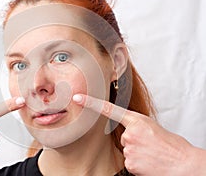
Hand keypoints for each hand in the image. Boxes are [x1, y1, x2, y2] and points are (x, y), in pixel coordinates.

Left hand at [73, 94, 205, 175]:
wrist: (183, 163)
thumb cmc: (170, 145)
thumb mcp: (152, 127)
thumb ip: (136, 126)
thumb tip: (127, 131)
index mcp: (137, 121)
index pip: (109, 109)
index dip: (91, 103)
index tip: (77, 97)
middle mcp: (130, 133)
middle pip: (122, 136)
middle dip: (133, 140)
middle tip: (149, 145)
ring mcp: (129, 148)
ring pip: (126, 149)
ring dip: (136, 152)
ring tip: (151, 154)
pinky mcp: (129, 163)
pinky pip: (128, 161)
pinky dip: (137, 162)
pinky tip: (148, 162)